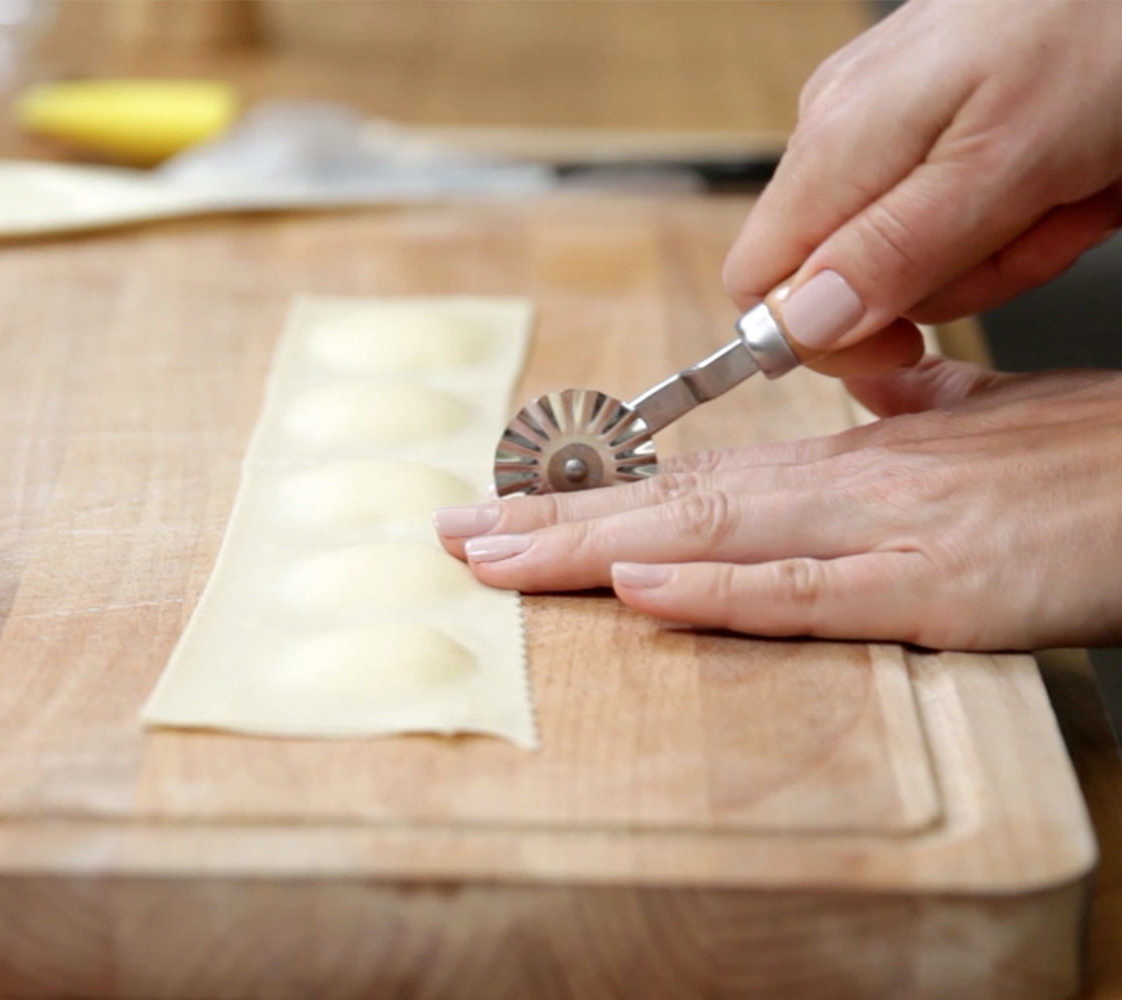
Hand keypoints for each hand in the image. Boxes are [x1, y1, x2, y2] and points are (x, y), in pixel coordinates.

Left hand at [433, 358, 1121, 649]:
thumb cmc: (1085, 459)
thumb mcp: (983, 426)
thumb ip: (915, 410)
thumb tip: (872, 388)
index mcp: (846, 462)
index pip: (693, 482)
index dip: (595, 498)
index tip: (511, 509)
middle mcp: (844, 487)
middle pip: (671, 508)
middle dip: (552, 524)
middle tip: (454, 534)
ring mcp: (883, 532)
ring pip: (712, 539)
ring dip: (594, 551)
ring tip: (495, 559)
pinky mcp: (935, 588)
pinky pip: (807, 592)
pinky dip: (718, 591)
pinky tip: (641, 593)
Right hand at [725, 0, 1121, 354]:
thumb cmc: (1100, 29)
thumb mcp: (1004, 167)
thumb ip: (893, 254)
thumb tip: (798, 326)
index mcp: (834, 147)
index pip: (756, 288)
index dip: (820, 338)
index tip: (903, 344)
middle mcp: (838, 132)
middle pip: (847, 280)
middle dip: (952, 282)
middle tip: (1032, 229)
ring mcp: (879, 121)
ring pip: (906, 252)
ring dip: (1001, 246)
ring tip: (1063, 188)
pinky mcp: (924, 115)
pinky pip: (943, 209)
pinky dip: (1011, 209)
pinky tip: (1057, 169)